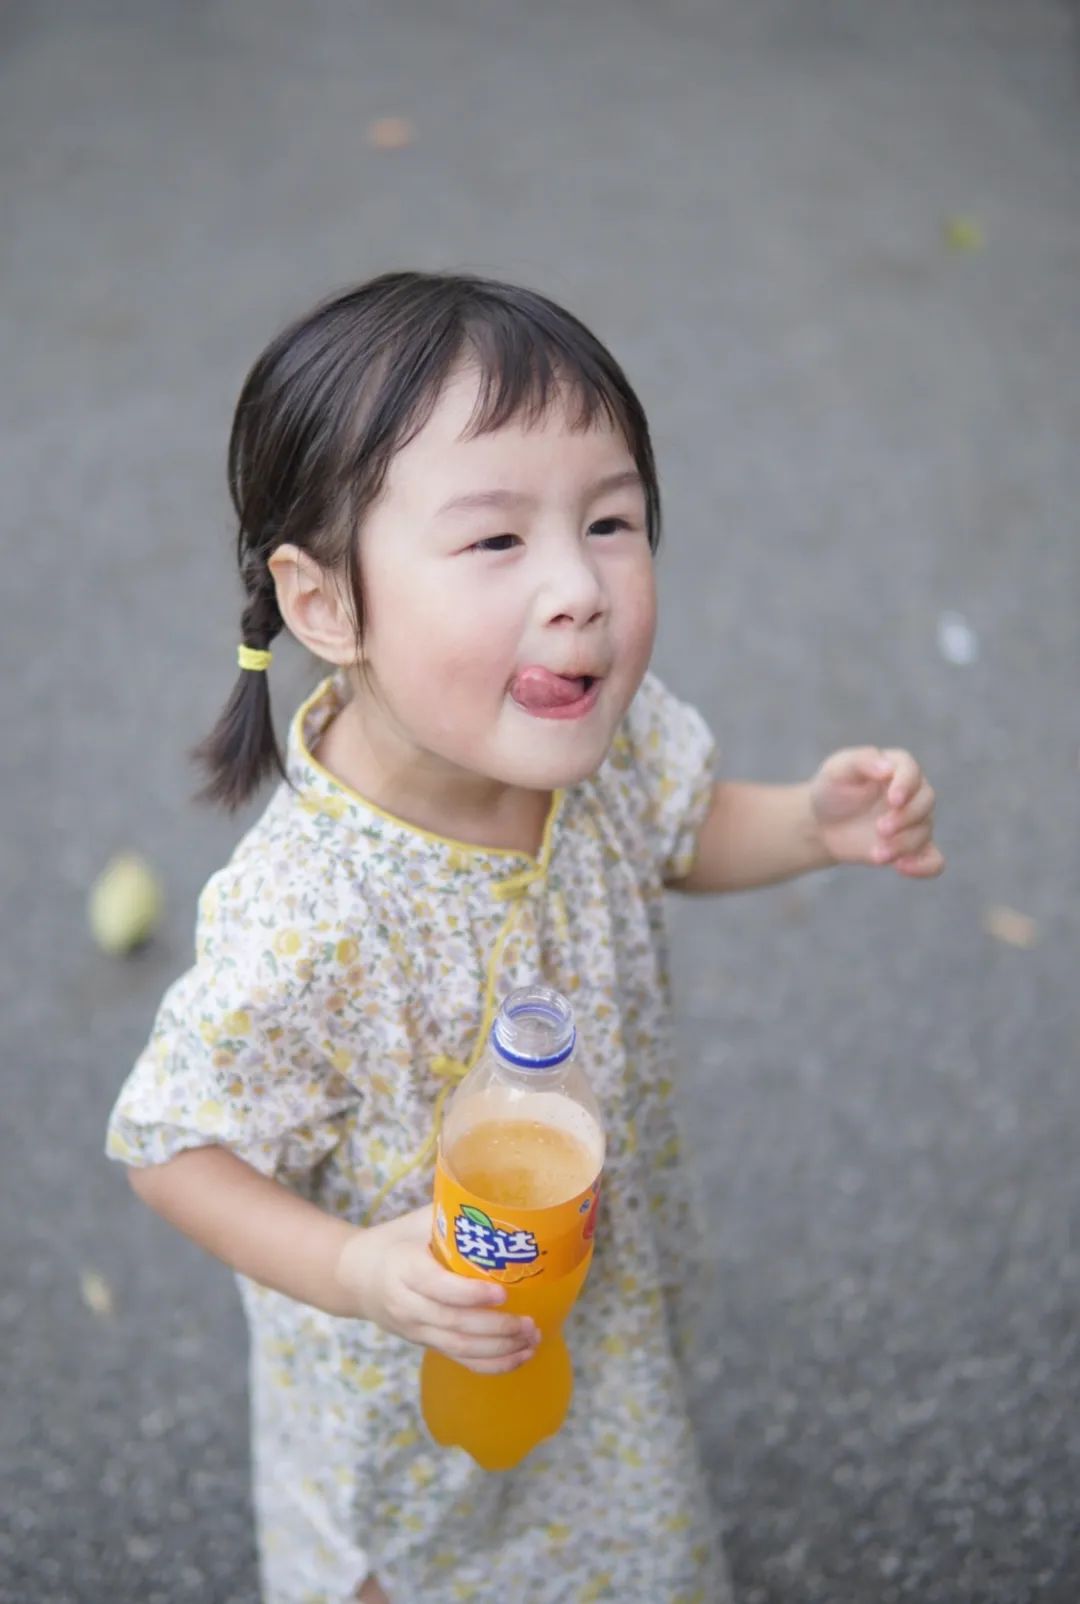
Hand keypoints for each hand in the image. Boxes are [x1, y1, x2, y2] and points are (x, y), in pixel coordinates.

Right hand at [335, 1205, 539, 1372]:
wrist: (354, 1276)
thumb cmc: (395, 1241)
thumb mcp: (416, 1222)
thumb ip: (451, 1215)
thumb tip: (500, 1203)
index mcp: (404, 1268)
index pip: (437, 1286)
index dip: (470, 1293)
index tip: (502, 1291)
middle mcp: (407, 1304)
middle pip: (453, 1323)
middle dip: (496, 1328)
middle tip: (530, 1322)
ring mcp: (415, 1329)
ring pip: (458, 1347)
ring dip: (499, 1349)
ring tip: (532, 1339)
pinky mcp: (424, 1343)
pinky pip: (458, 1359)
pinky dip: (490, 1365)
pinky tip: (519, 1357)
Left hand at [809, 747, 943, 877]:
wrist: (823, 824)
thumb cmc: (832, 790)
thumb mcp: (837, 770)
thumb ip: (861, 761)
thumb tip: (888, 768)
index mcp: (897, 767)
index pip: (912, 772)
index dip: (906, 785)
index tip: (893, 800)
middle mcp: (912, 793)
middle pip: (925, 802)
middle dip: (905, 818)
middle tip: (880, 829)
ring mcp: (914, 822)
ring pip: (925, 832)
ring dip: (904, 845)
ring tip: (877, 854)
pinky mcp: (911, 848)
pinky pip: (933, 860)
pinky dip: (925, 867)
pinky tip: (902, 868)